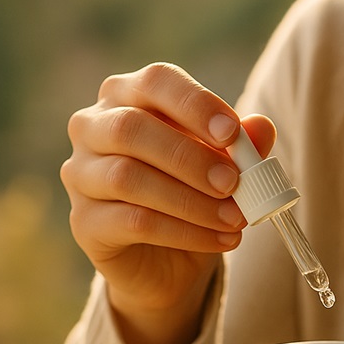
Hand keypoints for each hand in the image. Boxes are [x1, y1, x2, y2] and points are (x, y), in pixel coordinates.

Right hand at [61, 62, 275, 343]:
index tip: (233, 132)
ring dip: (191, 201)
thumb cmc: (194, 196)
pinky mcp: (84, 222)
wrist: (169, 261)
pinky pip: (132, 222)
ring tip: (236, 219)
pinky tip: (220, 240)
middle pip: (131, 128)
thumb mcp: (225, 169)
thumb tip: (262, 127)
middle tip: (233, 183)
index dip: (195, 103)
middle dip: (191, 157)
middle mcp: (93, 128)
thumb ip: (242, 146)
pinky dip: (184, 232)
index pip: (156, 81)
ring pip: (127, 178)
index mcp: (129, 97)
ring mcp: (81, 175)